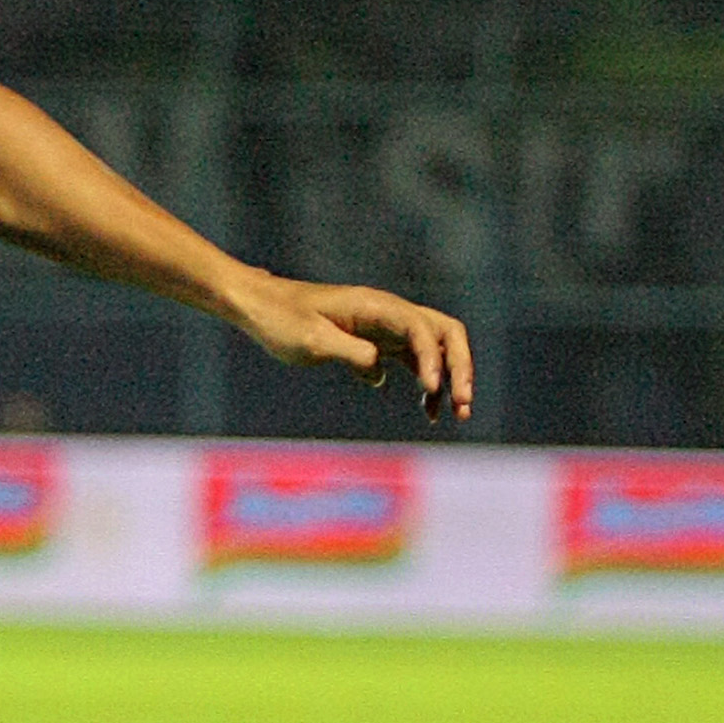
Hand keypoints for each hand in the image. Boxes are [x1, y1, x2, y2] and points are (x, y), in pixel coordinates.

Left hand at [219, 275, 475, 423]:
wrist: (259, 307)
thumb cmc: (280, 320)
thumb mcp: (311, 339)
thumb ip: (348, 352)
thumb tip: (380, 372)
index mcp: (375, 306)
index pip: (421, 328)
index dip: (434, 359)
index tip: (431, 390)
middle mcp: (388, 313)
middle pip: (444, 334)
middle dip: (460, 367)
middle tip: (464, 404)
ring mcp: (386, 327)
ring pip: (433, 350)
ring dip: (450, 379)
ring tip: (458, 415)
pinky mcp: (376, 342)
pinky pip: (414, 361)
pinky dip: (426, 384)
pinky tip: (428, 412)